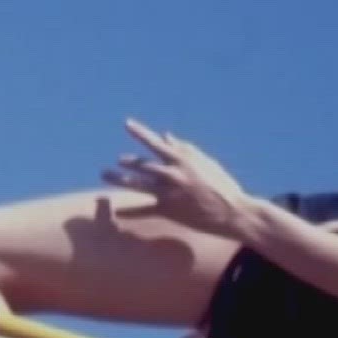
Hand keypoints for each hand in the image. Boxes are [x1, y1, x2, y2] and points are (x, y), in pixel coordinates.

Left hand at [99, 119, 253, 238]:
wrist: (233, 212)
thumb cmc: (222, 185)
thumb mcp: (205, 162)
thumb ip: (184, 148)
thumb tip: (166, 136)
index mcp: (182, 160)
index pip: (155, 143)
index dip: (140, 133)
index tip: (127, 124)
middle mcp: (172, 174)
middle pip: (142, 165)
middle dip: (127, 162)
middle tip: (116, 161)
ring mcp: (168, 192)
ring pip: (137, 184)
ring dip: (119, 179)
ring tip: (104, 175)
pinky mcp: (169, 210)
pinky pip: (145, 209)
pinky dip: (130, 211)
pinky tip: (117, 212)